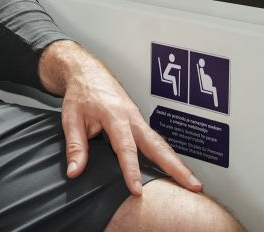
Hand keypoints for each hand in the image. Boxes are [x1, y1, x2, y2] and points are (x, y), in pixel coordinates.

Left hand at [39, 41, 202, 196]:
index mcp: (115, 115)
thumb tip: (75, 171)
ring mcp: (139, 120)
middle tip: (192, 185)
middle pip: (157, 145)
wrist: (88, 72)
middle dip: (175, 166)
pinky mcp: (140, 123)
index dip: (131, 170)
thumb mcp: (71, 118)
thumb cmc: (81, 93)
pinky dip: (169, 156)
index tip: (137, 190)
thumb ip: (75, 146)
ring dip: (178, 163)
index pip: (126, 147)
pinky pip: (157, 141)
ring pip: (162, 144)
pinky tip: (177, 171)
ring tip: (193, 183)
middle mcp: (132, 117)